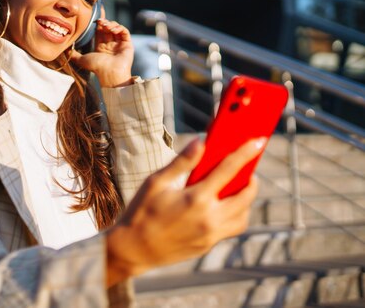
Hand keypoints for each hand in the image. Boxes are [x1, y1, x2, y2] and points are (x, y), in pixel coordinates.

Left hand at [70, 18, 133, 87]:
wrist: (110, 74)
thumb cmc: (97, 68)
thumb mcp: (81, 60)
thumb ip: (73, 54)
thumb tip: (65, 50)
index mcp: (100, 47)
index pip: (100, 31)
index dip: (98, 24)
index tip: (94, 20)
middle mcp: (110, 44)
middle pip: (108, 28)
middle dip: (104, 23)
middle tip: (100, 22)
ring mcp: (119, 44)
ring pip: (116, 28)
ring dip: (111, 24)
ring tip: (106, 26)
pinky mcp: (127, 44)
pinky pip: (125, 32)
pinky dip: (119, 27)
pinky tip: (113, 29)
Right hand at [105, 137, 263, 286]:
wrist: (133, 249)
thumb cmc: (141, 211)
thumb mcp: (156, 182)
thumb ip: (182, 162)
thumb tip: (201, 142)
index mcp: (196, 197)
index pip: (229, 169)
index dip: (245, 152)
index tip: (258, 142)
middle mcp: (208, 218)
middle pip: (246, 196)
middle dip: (252, 181)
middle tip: (248, 172)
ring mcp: (210, 234)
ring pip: (243, 217)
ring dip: (245, 202)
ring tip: (236, 191)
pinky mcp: (207, 245)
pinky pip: (230, 229)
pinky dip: (234, 216)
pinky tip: (222, 207)